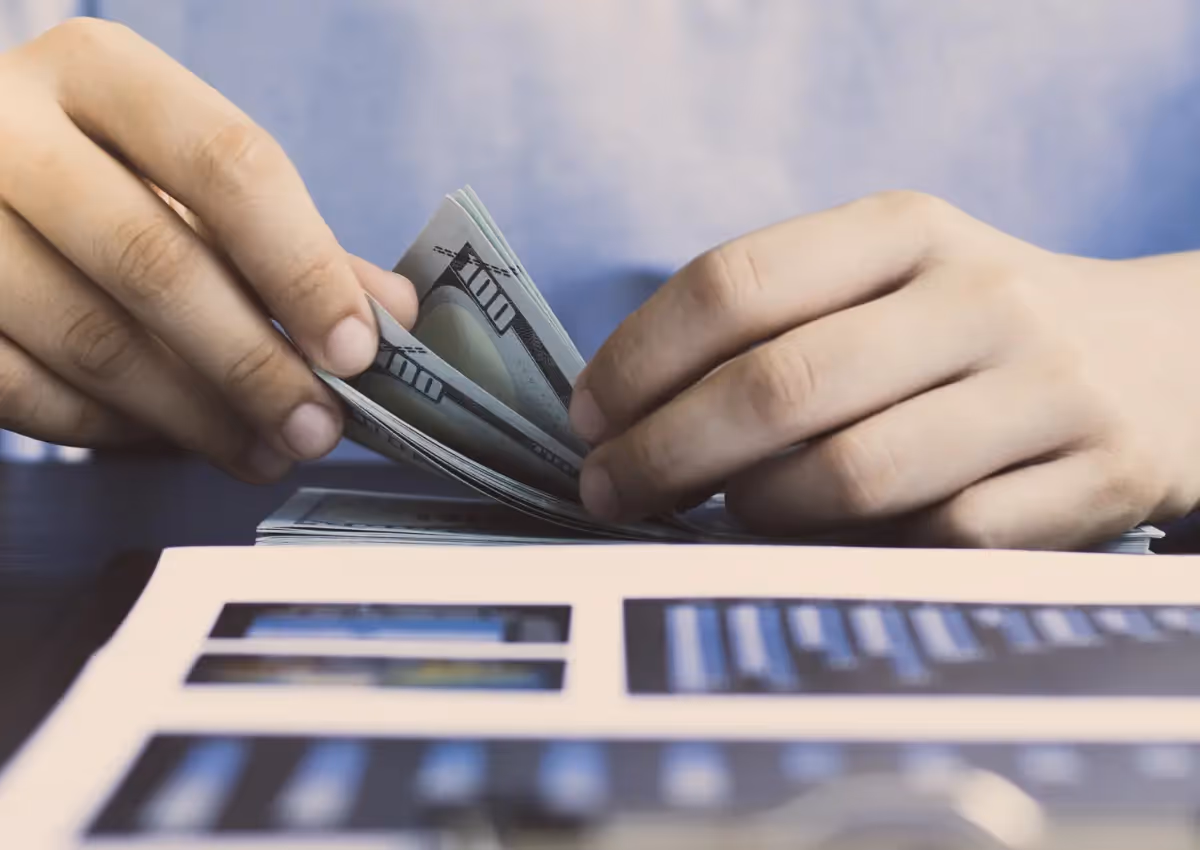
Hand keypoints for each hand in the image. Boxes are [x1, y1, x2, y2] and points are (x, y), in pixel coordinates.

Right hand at [0, 19, 415, 479]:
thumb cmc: (104, 179)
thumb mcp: (190, 182)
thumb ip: (292, 240)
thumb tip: (394, 312)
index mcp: (99, 74)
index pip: (228, 165)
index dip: (304, 267)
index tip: (357, 350)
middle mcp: (7, 129)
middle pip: (155, 261)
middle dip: (254, 364)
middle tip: (318, 427)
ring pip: (91, 340)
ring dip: (198, 415)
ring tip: (267, 450)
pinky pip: (29, 392)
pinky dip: (115, 430)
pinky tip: (177, 437)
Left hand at [570, 191, 1199, 548]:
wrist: (1167, 360)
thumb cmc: (972, 331)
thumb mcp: (888, 280)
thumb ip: (776, 323)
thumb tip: (630, 413)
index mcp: (905, 230)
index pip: (736, 285)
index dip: (639, 360)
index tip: (589, 418)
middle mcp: (978, 297)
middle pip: (779, 387)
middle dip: (663, 453)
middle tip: (609, 491)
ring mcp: (1044, 389)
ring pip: (850, 477)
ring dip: (755, 513)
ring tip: (724, 517)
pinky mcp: (1092, 480)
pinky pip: (933, 543)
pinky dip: (858, 554)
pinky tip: (826, 546)